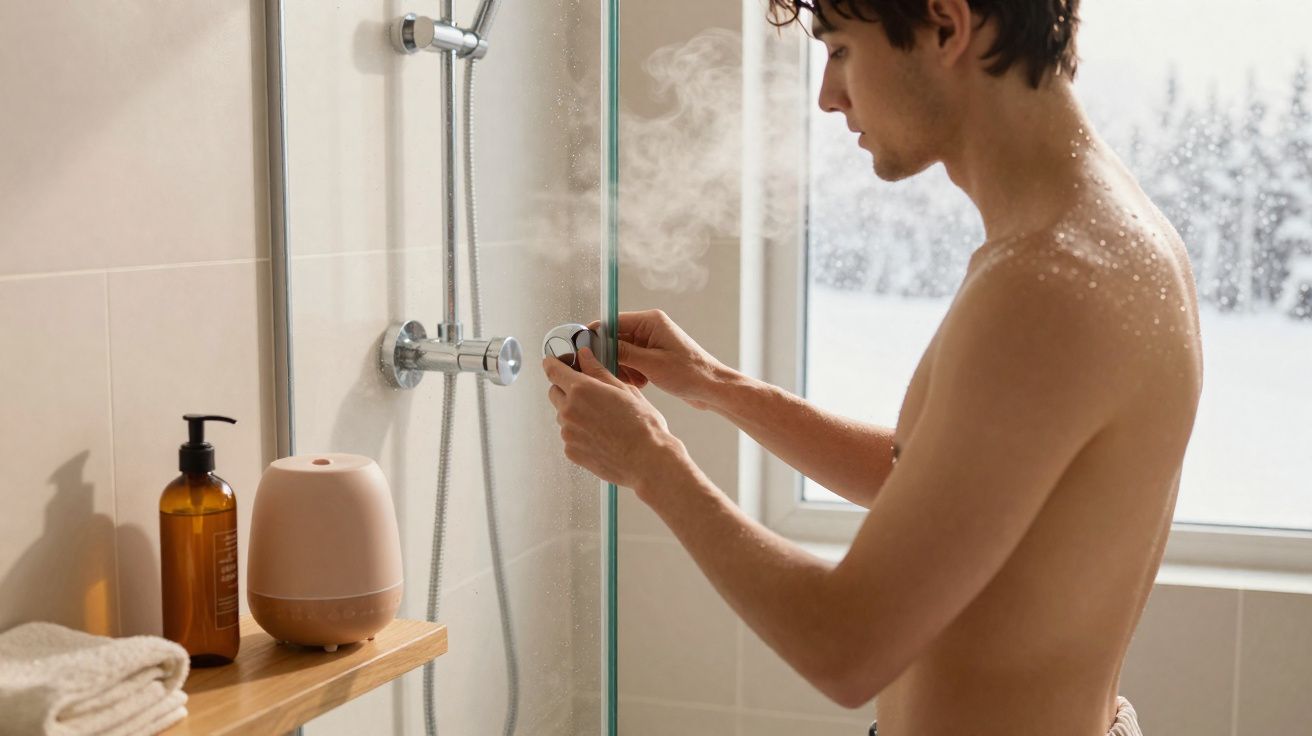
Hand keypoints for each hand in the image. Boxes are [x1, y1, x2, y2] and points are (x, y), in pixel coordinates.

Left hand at [542, 346, 689, 490]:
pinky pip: (569, 436)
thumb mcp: (625, 390)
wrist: (647, 461)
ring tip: (602, 420)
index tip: (555, 364)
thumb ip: (599, 371)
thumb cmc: (643, 426)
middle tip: (589, 394)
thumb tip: (585, 357)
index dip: (553, 364)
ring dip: (575, 413)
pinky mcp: (571, 451)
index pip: (552, 370)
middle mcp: (569, 410)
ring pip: (563, 415)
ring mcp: (568, 433)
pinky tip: (601, 437)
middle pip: (554, 392)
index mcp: (582, 389)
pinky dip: (580, 433)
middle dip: (566, 389)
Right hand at [588, 310, 727, 410]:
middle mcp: (650, 327)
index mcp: (650, 321)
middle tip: (617, 374)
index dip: (598, 337)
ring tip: (636, 381)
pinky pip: (633, 361)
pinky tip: (643, 383)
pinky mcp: (654, 355)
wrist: (712, 388)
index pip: (612, 321)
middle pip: (616, 338)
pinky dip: (633, 373)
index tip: (587, 353)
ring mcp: (652, 342)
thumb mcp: (651, 364)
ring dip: (623, 368)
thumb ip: (623, 352)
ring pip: (622, 352)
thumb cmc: (689, 374)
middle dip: (613, 358)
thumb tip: (599, 344)